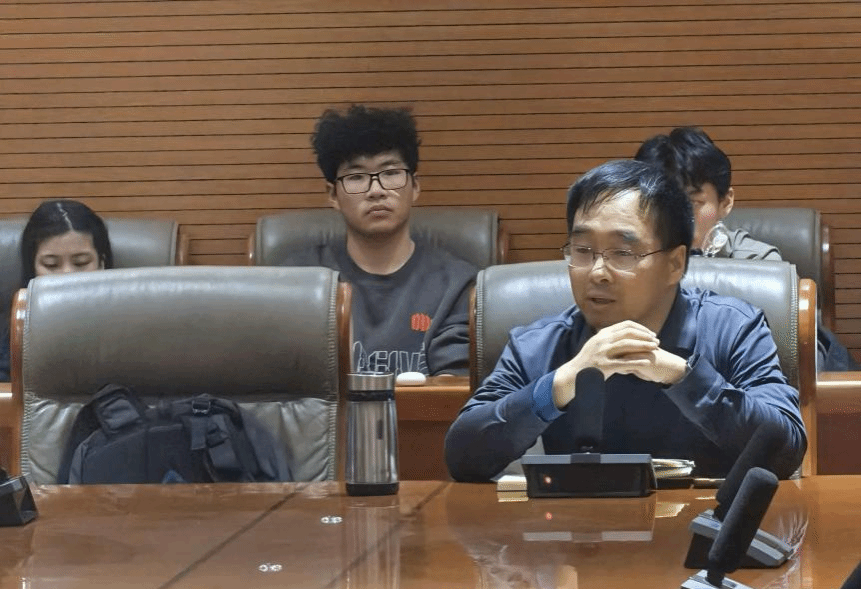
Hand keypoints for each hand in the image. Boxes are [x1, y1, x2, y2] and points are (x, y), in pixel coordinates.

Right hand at [552, 320, 685, 407]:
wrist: (574, 374)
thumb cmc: (588, 361)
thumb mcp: (595, 344)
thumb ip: (607, 338)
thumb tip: (621, 332)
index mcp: (602, 334)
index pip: (625, 325)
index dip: (640, 328)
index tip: (650, 333)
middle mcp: (602, 341)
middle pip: (628, 333)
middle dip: (645, 336)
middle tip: (656, 340)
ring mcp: (602, 353)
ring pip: (627, 345)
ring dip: (644, 345)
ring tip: (655, 348)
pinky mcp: (604, 366)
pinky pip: (624, 362)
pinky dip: (637, 361)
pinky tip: (647, 361)